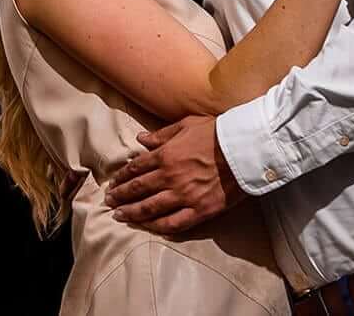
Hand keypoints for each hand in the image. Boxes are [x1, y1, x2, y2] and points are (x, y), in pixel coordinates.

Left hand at [105, 115, 243, 234]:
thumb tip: (140, 140)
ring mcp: (184, 196)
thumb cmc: (216, 132)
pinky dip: (159, 227)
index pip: (136, 169)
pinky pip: (174, 223)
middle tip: (109, 202)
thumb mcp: (186, 125)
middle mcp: (170, 177)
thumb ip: (161, 135)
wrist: (244, 148)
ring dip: (132, 213)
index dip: (122, 177)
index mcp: (165, 155)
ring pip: (150, 208)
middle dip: (121, 196)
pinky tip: (148, 228)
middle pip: (138, 189)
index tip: (113, 183)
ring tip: (120, 216)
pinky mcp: (200, 210)